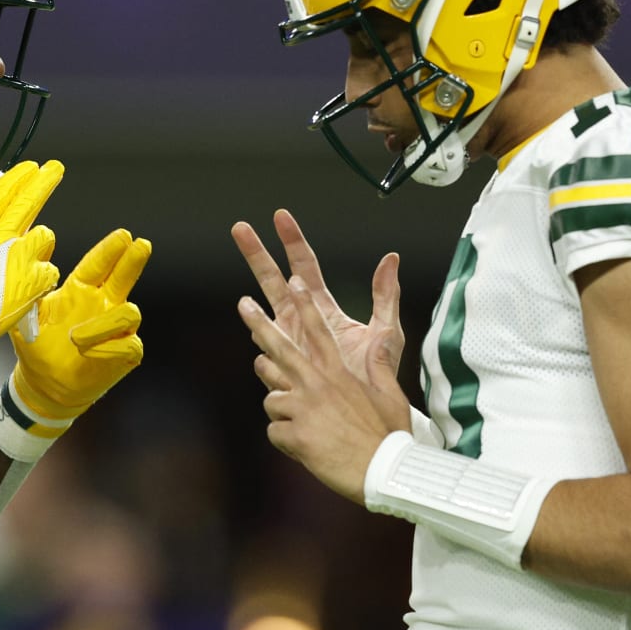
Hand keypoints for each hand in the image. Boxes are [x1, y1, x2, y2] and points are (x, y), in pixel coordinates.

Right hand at [0, 160, 62, 353]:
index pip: (0, 194)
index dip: (16, 179)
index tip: (29, 169)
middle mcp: (0, 237)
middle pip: (28, 200)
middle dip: (44, 182)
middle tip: (54, 170)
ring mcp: (20, 255)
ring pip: (45, 236)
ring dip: (40, 245)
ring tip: (29, 261)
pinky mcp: (34, 279)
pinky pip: (50, 271)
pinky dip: (43, 279)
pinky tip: (32, 288)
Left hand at [12, 229, 150, 425]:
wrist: (45, 385)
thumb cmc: (38, 348)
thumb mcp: (27, 319)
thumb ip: (30, 296)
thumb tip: (26, 268)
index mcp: (80, 291)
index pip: (97, 265)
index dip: (109, 251)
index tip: (123, 236)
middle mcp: (102, 305)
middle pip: (124, 277)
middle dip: (132, 261)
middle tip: (140, 245)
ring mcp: (115, 329)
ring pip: (129, 313)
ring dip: (104, 324)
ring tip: (77, 338)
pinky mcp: (124, 353)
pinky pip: (128, 345)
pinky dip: (108, 348)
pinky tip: (89, 353)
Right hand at [232, 209, 403, 388]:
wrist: (370, 413)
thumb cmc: (376, 374)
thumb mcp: (387, 331)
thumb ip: (386, 295)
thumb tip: (391, 257)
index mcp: (322, 307)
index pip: (304, 265)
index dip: (292, 240)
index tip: (280, 216)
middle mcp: (300, 321)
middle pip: (273, 280)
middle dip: (256, 254)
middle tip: (239, 228)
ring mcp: (289, 345)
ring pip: (263, 315)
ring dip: (252, 305)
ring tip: (242, 295)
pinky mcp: (284, 370)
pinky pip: (268, 354)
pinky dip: (265, 347)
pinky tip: (259, 342)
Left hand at [239, 275, 409, 501]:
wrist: (384, 470)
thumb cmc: (389, 434)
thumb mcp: (390, 394)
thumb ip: (380, 365)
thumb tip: (381, 339)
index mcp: (339, 373)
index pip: (318, 331)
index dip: (305, 304)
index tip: (293, 280)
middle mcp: (318, 384)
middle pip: (280, 348)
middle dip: (259, 323)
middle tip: (243, 303)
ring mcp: (304, 409)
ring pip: (271, 396)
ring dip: (280, 408)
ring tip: (297, 420)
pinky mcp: (295, 435)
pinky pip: (275, 431)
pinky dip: (286, 440)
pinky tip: (305, 448)